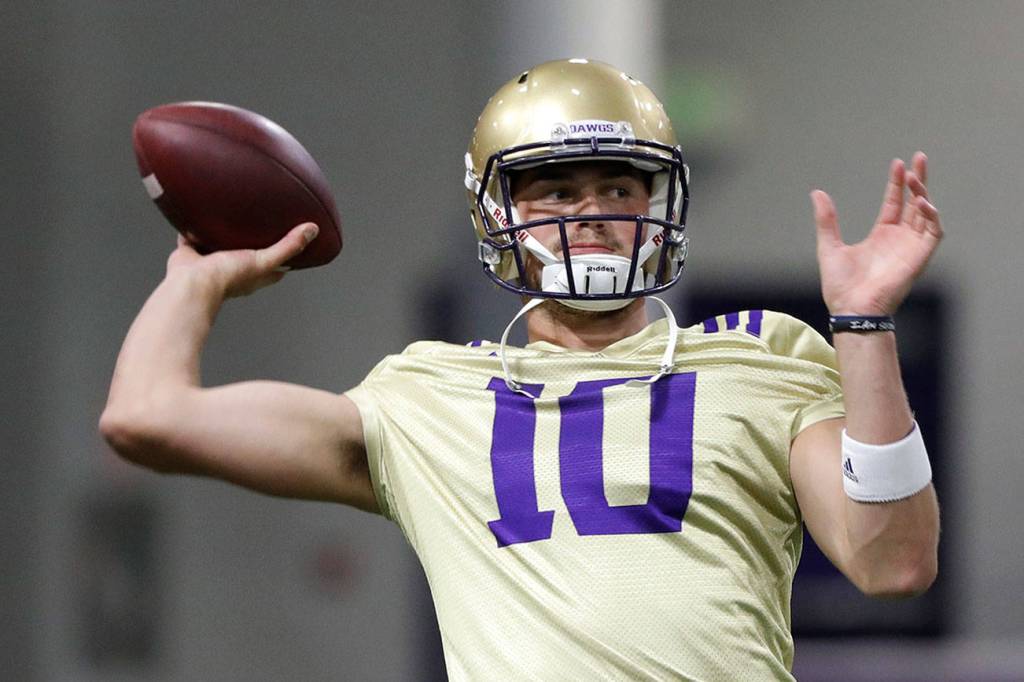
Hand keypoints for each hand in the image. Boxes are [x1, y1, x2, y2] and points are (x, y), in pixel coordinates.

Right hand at [165, 223, 318, 297]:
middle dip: (255, 238)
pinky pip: (195, 238)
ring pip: (222, 243)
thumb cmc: (227, 278)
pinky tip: (199, 213)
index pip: (278, 263)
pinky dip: (196, 228)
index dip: (286, 251)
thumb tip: (312, 230)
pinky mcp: (193, 254)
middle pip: (250, 250)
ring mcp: (213, 261)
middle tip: (262, 217)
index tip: (293, 235)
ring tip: (232, 212)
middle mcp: (236, 268)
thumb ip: (288, 247)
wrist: (190, 283)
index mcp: (256, 274)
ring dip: (225, 232)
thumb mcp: (264, 260)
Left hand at [811, 153, 941, 315]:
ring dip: (923, 193)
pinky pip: (934, 233)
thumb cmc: (841, 285)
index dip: (896, 184)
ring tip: (914, 177)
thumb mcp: (829, 246)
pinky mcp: (920, 257)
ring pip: (926, 213)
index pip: (894, 203)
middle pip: (915, 203)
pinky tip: (924, 202)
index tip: (897, 163)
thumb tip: (817, 193)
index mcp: (881, 235)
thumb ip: (826, 220)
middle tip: (919, 157)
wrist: (852, 308)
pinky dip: (933, 216)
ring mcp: (911, 247)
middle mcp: (899, 239)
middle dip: (918, 180)